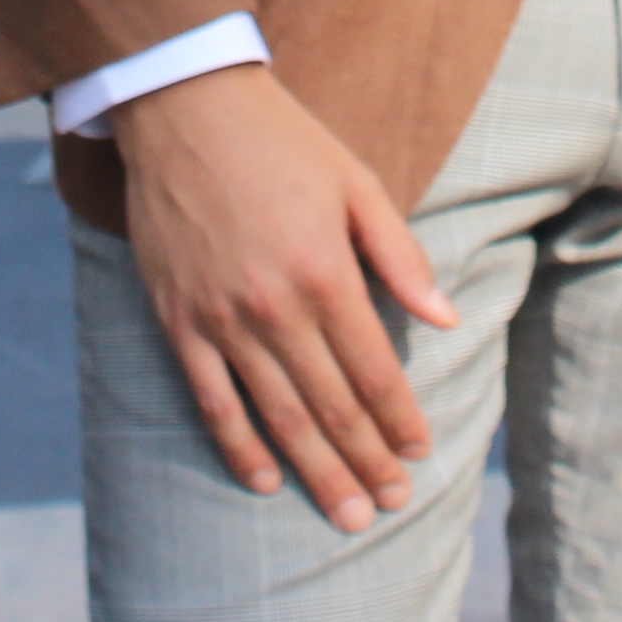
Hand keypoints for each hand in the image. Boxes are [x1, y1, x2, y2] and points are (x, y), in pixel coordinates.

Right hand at [110, 63, 459, 531]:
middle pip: (331, 406)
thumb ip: (400, 257)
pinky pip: (212, 400)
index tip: (420, 453)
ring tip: (347, 514)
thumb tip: (444, 319)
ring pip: (278, 417)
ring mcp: (221, 319)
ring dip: (316, 472)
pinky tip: (265, 481)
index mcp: (326, 272)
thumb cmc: (281, 142)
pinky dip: (239, 447)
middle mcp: (274, 307)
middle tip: (391, 504)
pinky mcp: (178, 320)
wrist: (184, 108)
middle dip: (366, 462)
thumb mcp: (357, 183)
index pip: (373, 369)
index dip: (399, 419)